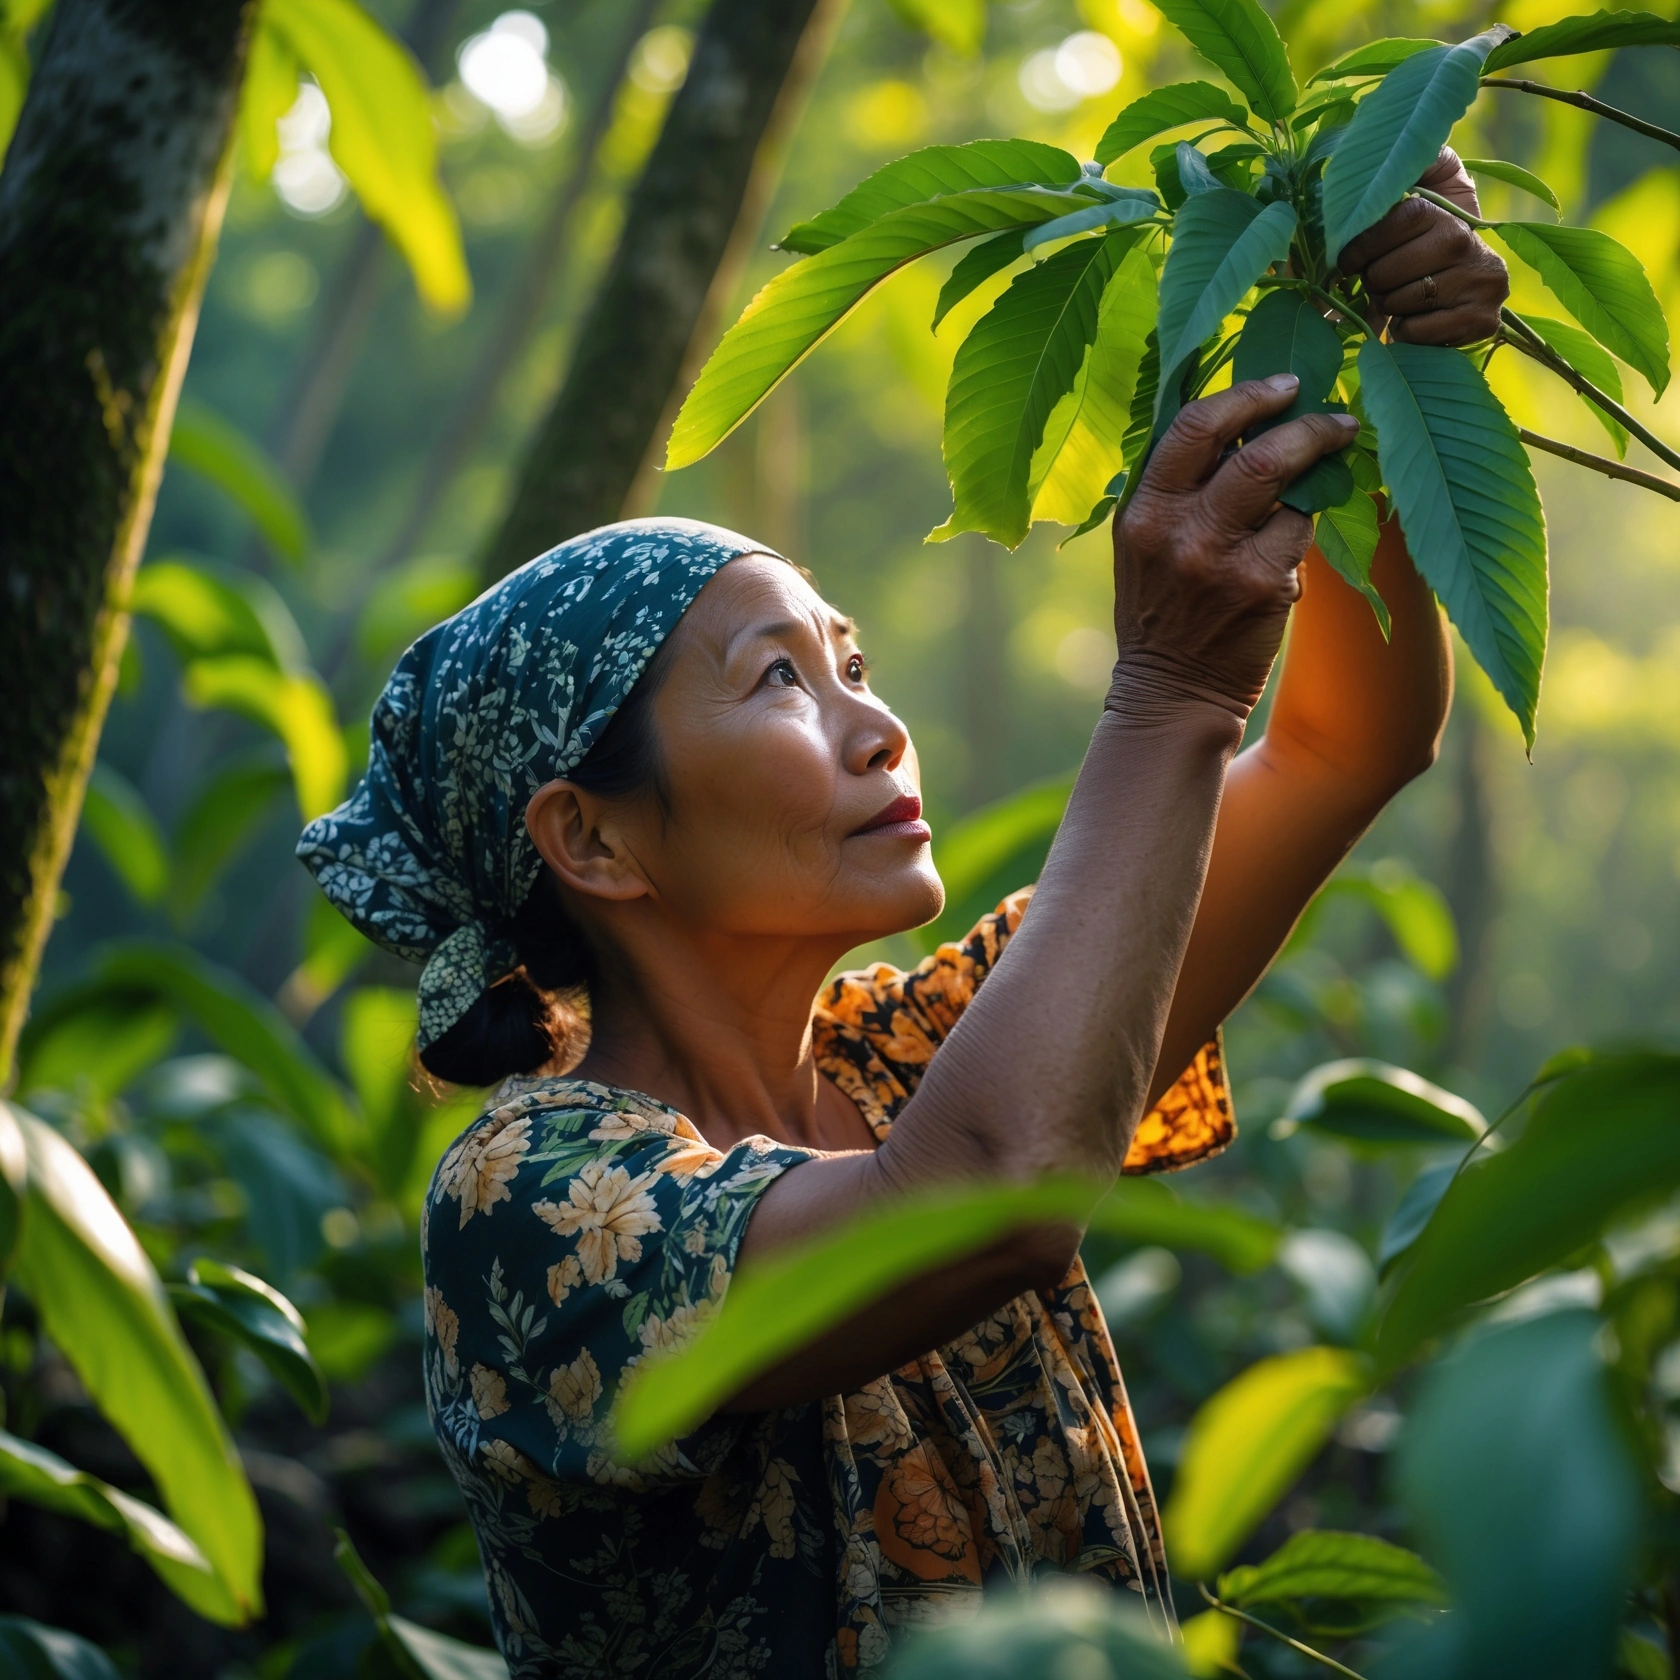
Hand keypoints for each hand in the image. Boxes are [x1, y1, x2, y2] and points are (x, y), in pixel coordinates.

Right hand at [1112, 377, 1359, 715]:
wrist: (1171, 691)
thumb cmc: (1163, 609)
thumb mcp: (1144, 542)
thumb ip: (1175, 487)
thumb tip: (1241, 421)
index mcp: (1142, 509)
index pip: (1193, 428)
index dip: (1246, 396)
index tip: (1282, 385)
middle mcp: (1175, 529)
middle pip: (1252, 451)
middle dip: (1303, 423)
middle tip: (1333, 417)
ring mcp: (1218, 559)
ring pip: (1284, 485)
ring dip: (1320, 465)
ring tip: (1336, 456)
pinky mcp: (1259, 587)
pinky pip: (1300, 532)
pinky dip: (1304, 528)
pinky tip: (1295, 541)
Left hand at [1337, 146, 1509, 344]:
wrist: (1471, 286)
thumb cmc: (1430, 236)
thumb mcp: (1423, 188)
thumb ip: (1405, 164)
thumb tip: (1383, 146)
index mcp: (1451, 211)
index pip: (1399, 220)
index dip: (1363, 244)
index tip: (1348, 261)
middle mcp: (1469, 244)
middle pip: (1389, 270)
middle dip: (1373, 281)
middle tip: (1382, 281)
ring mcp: (1482, 284)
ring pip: (1399, 304)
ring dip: (1388, 307)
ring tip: (1402, 297)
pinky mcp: (1482, 322)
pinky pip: (1416, 333)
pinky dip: (1406, 332)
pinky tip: (1418, 319)